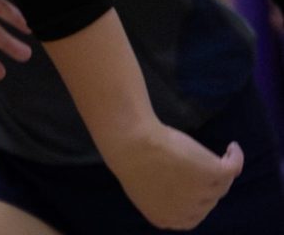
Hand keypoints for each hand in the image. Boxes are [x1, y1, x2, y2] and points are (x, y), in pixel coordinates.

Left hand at [108, 122, 242, 230]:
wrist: (132, 144)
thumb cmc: (127, 156)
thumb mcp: (140, 183)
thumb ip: (158, 192)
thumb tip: (169, 186)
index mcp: (166, 219)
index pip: (192, 215)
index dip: (197, 201)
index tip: (195, 184)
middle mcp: (188, 212)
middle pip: (208, 200)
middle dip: (208, 185)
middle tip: (203, 164)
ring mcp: (202, 194)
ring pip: (221, 184)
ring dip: (224, 170)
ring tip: (223, 155)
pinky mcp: (212, 173)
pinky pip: (232, 168)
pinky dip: (236, 158)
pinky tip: (232, 148)